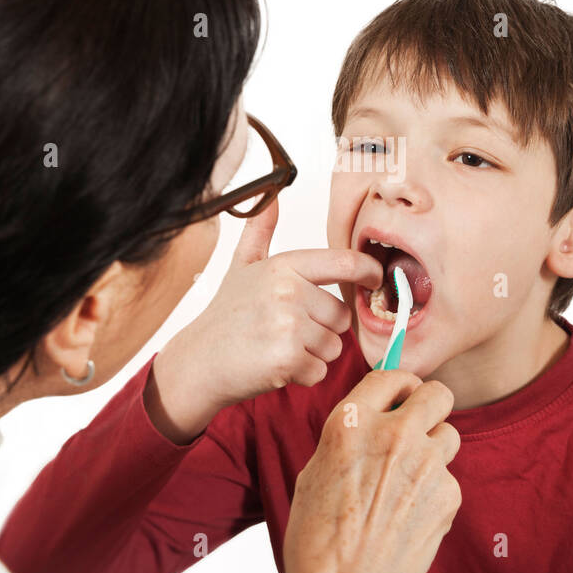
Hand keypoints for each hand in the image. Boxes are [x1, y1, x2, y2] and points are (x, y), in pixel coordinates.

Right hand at [145, 199, 382, 442]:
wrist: (199, 361)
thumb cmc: (226, 316)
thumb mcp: (242, 266)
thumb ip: (260, 232)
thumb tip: (271, 198)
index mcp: (283, 267)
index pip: (344, 262)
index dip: (369, 271)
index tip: (374, 278)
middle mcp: (288, 292)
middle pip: (341, 316)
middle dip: (322, 329)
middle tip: (285, 331)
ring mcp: (289, 326)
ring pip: (334, 346)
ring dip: (312, 354)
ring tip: (278, 347)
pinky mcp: (288, 359)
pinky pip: (320, 371)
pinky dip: (303, 375)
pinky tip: (276, 365)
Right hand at [279, 367, 460, 572]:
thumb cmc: (318, 539)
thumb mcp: (315, 472)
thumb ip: (349, 438)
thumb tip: (372, 421)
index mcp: (351, 423)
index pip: (391, 375)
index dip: (401, 384)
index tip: (403, 395)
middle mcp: (393, 434)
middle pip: (437, 393)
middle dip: (430, 406)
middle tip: (419, 426)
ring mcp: (426, 464)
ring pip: (449, 435)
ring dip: (435, 450)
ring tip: (409, 481)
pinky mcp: (448, 495)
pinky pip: (449, 479)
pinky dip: (436, 493)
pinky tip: (411, 517)